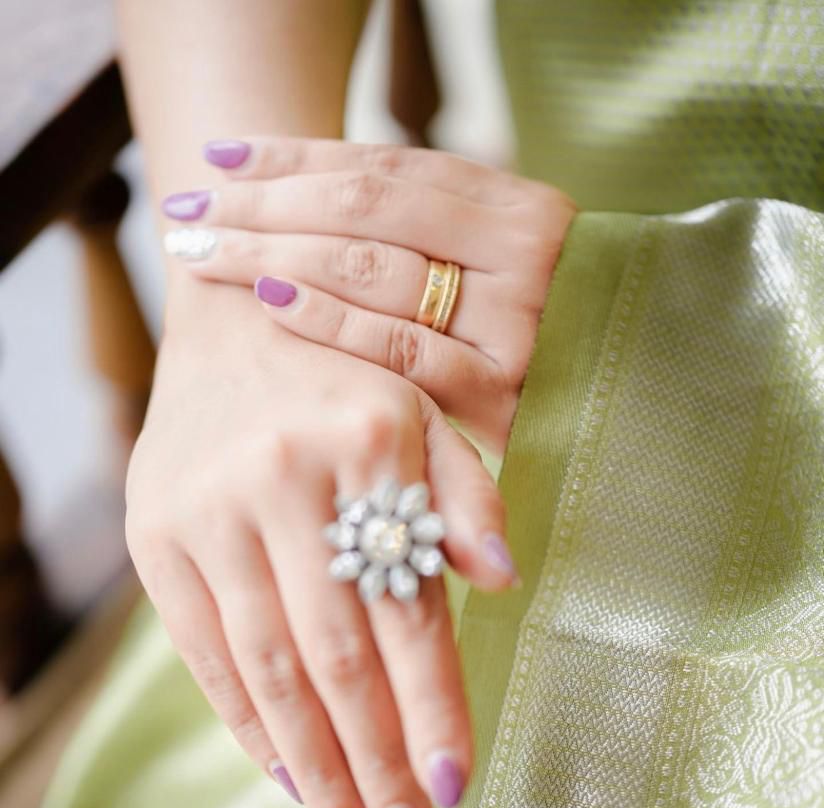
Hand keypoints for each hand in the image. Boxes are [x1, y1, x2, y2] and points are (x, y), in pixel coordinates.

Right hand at [125, 281, 516, 807]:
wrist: (230, 323)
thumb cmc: (345, 383)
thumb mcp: (424, 414)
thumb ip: (466, 498)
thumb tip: (503, 584)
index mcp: (367, 451)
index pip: (407, 609)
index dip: (433, 707)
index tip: (454, 786)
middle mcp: (283, 483)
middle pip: (336, 656)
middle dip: (376, 760)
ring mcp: (208, 513)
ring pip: (268, 668)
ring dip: (314, 764)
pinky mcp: (156, 537)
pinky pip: (205, 653)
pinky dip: (249, 725)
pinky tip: (288, 775)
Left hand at [162, 137, 576, 453]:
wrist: (626, 405)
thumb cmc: (536, 328)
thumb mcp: (492, 260)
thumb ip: (425, 230)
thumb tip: (302, 193)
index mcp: (520, 206)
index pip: (386, 168)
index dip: (295, 157)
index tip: (219, 156)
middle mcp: (524, 252)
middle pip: (366, 211)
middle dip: (264, 206)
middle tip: (186, 212)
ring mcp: (513, 325)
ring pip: (372, 269)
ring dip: (274, 254)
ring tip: (203, 250)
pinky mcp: (498, 398)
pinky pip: (396, 350)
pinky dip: (327, 320)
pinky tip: (265, 301)